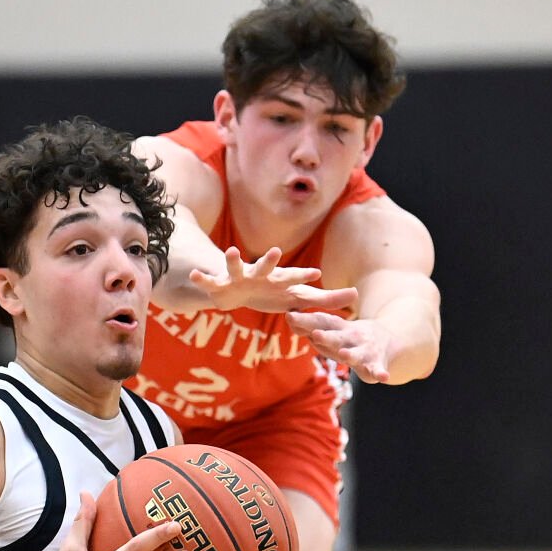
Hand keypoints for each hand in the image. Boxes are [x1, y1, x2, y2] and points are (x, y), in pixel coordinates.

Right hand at [190, 246, 356, 313]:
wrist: (238, 294)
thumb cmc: (272, 294)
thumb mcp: (299, 298)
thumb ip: (327, 299)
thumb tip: (357, 296)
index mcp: (279, 280)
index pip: (293, 279)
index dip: (303, 276)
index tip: (316, 273)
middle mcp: (260, 275)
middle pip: (266, 268)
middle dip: (270, 262)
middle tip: (276, 251)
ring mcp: (239, 278)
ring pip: (236, 267)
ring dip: (233, 260)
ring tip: (230, 251)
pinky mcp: (220, 286)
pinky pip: (209, 282)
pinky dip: (202, 279)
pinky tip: (194, 275)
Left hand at [286, 311, 391, 382]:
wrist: (387, 338)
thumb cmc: (350, 337)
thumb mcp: (333, 330)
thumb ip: (313, 328)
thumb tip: (288, 318)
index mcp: (338, 328)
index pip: (320, 322)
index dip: (305, 320)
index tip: (289, 315)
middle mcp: (352, 336)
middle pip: (337, 337)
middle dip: (326, 337)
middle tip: (315, 334)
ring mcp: (365, 350)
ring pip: (356, 354)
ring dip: (351, 354)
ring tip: (344, 354)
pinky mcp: (376, 363)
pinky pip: (378, 369)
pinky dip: (381, 373)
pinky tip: (383, 377)